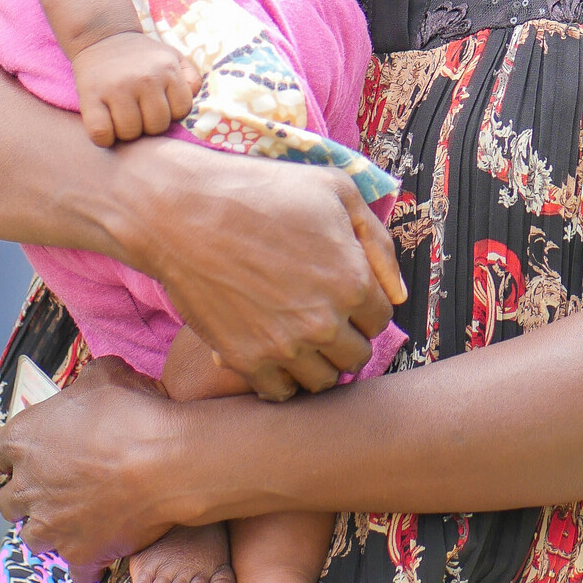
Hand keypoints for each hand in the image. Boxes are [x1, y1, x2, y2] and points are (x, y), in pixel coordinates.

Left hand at [0, 356, 184, 579]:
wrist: (167, 461)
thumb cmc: (135, 410)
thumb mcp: (106, 374)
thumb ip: (84, 385)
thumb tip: (88, 388)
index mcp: (24, 440)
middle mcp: (29, 487)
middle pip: (6, 502)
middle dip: (22, 496)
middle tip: (46, 489)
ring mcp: (52, 525)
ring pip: (32, 537)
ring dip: (47, 528)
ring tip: (70, 521)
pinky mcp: (82, 553)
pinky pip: (75, 570)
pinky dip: (87, 562)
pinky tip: (102, 551)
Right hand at [72, 32, 200, 144]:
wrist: (102, 38)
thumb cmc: (141, 56)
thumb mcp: (172, 57)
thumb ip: (190, 78)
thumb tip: (193, 97)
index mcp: (167, 69)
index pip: (180, 112)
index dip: (170, 112)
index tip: (157, 105)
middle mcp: (144, 78)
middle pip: (156, 126)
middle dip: (148, 125)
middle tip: (138, 112)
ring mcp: (117, 88)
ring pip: (130, 133)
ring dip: (125, 131)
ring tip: (121, 116)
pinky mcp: (90, 96)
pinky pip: (101, 134)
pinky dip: (103, 137)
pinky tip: (104, 124)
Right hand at [108, 143, 406, 399]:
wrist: (184, 212)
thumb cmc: (262, 193)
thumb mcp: (335, 191)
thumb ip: (377, 242)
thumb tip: (399, 292)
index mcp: (353, 281)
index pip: (381, 318)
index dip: (365, 304)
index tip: (342, 293)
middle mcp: (325, 322)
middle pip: (355, 355)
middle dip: (345, 335)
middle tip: (320, 314)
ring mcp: (285, 346)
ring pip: (322, 381)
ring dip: (317, 362)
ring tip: (299, 336)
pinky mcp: (246, 360)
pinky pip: (280, 392)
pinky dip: (282, 378)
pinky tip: (272, 350)